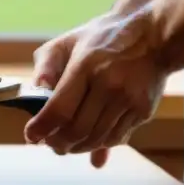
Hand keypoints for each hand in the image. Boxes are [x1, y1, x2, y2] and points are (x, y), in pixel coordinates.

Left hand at [24, 9, 167, 165]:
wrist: (153, 36)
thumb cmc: (101, 38)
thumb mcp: (66, 42)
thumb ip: (45, 67)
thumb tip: (34, 94)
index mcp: (84, 66)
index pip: (59, 109)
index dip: (42, 128)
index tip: (31, 136)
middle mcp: (109, 86)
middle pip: (78, 130)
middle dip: (58, 143)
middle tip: (48, 144)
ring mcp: (129, 100)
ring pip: (97, 139)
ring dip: (77, 148)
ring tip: (65, 146)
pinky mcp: (143, 111)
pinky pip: (117, 138)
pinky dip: (99, 144)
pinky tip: (88, 141)